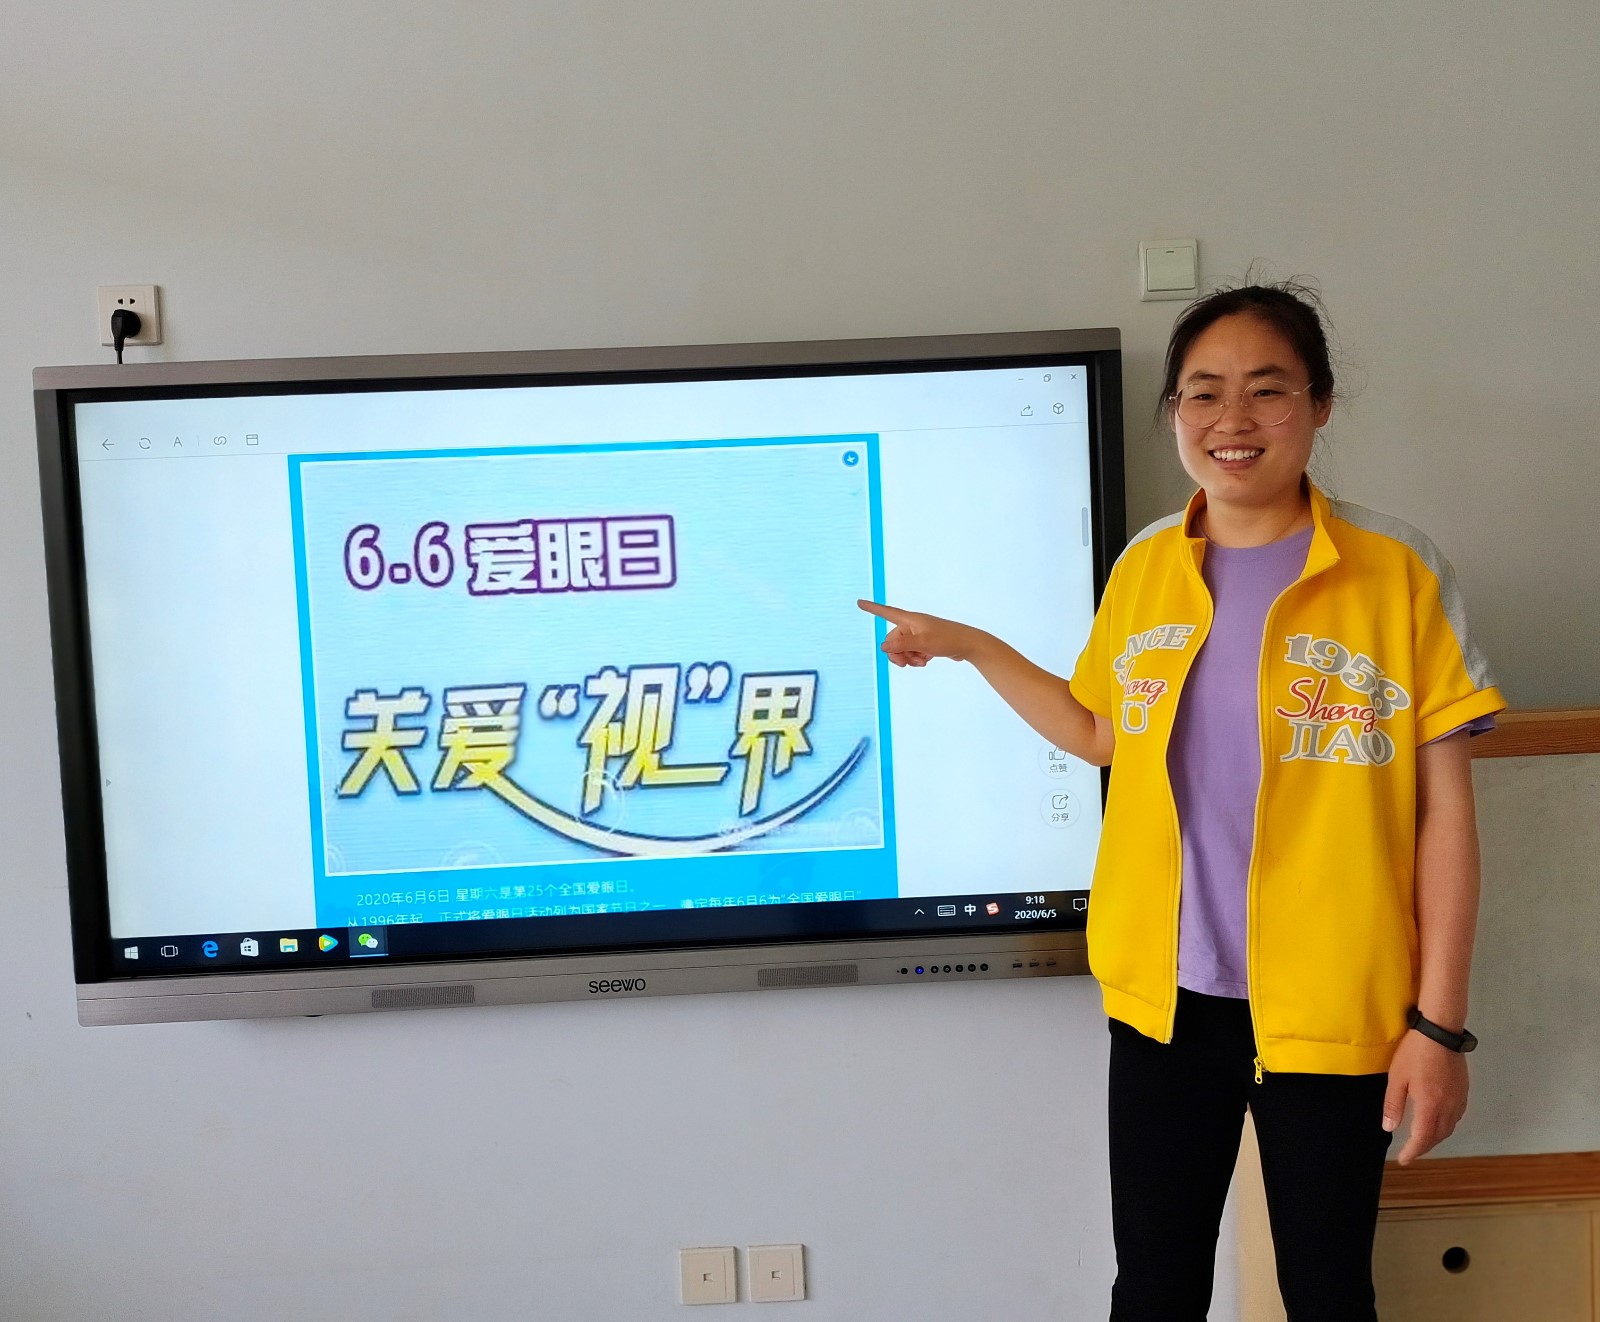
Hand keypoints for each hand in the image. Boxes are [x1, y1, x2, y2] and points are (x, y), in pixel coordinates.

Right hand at [857, 600, 985, 667]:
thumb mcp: (922, 643)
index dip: (872, 608)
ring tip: (921, 662)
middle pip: (893, 640)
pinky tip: (926, 661)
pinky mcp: (926, 643)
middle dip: (897, 654)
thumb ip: (902, 645)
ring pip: (902, 649)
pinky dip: (916, 658)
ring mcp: (919, 634)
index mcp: (910, 619)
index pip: (887, 612)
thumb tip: (883, 646)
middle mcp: (913, 625)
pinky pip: (912, 652)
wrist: (968, 645)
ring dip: (908, 658)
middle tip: (906, 665)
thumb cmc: (947, 639)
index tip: (859, 602)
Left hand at [1383, 1029, 1468, 1164]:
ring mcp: (1459, 1099)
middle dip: (1424, 1147)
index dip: (1413, 1151)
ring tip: (1423, 1140)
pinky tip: (1438, 1122)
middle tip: (1411, 1152)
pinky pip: (1456, 1117)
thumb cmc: (1415, 1053)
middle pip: (1438, 1136)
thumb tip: (1389, 1128)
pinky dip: (1446, 1125)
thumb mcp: (1397, 1078)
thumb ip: (1393, 1104)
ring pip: (1449, 1128)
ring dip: (1436, 1137)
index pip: (1422, 1137)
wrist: (1440, 1033)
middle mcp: (1448, 1107)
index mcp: (1430, 1105)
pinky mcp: (1463, 1091)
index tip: (1404, 1160)